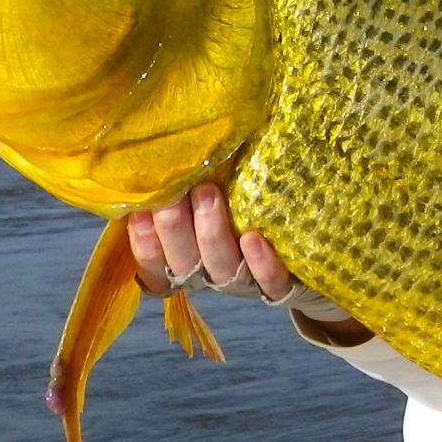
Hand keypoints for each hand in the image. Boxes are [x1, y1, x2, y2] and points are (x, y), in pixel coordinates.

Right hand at [127, 182, 293, 298]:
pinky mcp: (283, 286)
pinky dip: (260, 262)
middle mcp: (211, 275)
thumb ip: (185, 190)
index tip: (137, 212)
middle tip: (171, 195)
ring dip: (210, 232)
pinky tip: (252, 237)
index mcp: (187, 262)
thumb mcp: (209, 206)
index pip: (154, 266)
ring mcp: (246, 283)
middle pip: (184, 264)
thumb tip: (159, 155)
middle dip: (173, 229)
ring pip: (221, 267)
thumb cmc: (243, 220)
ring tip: (207, 193)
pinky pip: (270, 281)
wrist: (304, 266)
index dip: (144, 243)